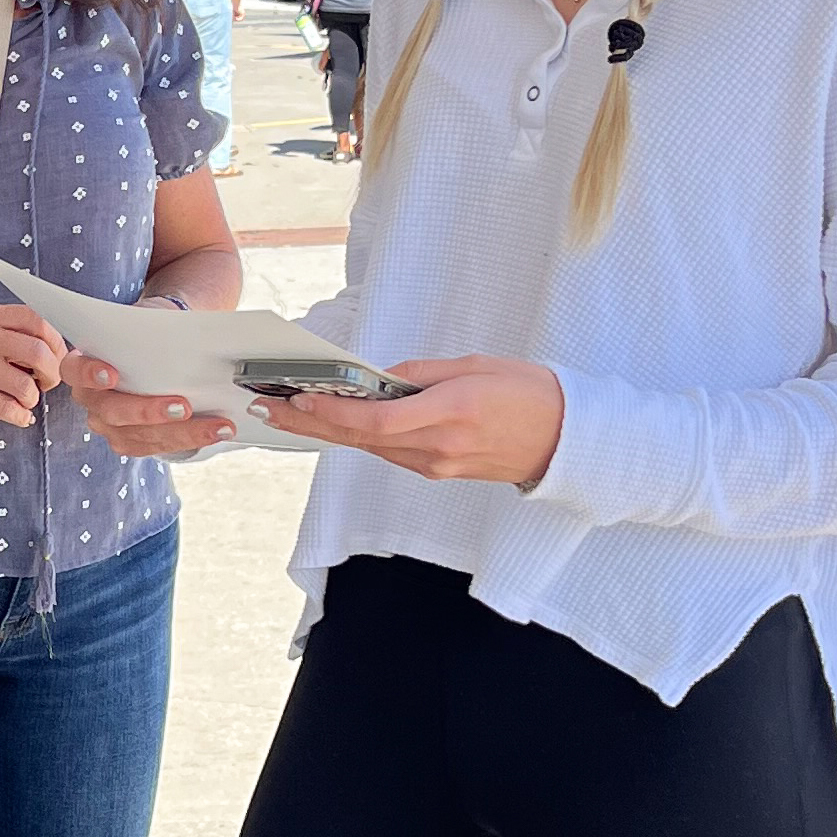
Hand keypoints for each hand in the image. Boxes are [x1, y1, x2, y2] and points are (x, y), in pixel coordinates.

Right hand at [0, 300, 67, 430]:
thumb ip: (10, 332)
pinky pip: (5, 407)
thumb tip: (54, 351)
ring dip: (33, 398)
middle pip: (37, 352)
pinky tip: (19, 416)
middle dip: (52, 373)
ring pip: (24, 385)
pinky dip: (20, 416)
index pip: (37, 321)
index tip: (57, 358)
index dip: (56, 343)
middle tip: (47, 383)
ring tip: (26, 399)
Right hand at [60, 345, 235, 459]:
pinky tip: (214, 432)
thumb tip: (181, 344)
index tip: (112, 374)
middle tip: (184, 406)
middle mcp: (91, 399)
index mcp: (83, 364)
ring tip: (216, 425)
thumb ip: (152, 331)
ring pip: (137, 436)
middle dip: (148, 411)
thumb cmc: (154, 330)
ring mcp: (109, 424)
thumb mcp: (151, 321)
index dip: (89, 374)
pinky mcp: (131, 440)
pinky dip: (188, 440)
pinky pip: (155, 447)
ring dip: (180, 432)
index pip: (74, 370)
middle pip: (111, 412)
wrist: (165, 344)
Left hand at [262, 354, 563, 484]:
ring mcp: (436, 465)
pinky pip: (389, 452)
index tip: (299, 398)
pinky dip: (358, 437)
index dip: (334, 412)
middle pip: (361, 439)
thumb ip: (422, 374)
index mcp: (450, 414)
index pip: (377, 421)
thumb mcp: (476, 366)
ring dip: (327, 431)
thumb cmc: (529, 393)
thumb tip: (381, 379)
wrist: (568, 439)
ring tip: (287, 414)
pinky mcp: (438, 470)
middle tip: (268, 408)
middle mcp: (437, 448)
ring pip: (370, 448)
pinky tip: (332, 424)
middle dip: (311, 423)